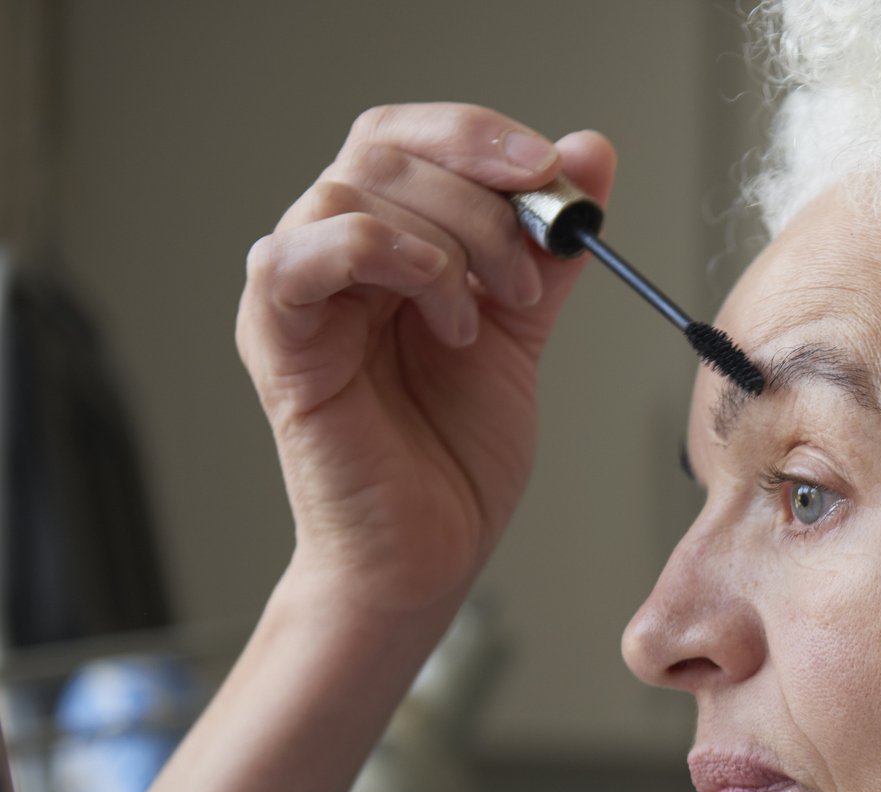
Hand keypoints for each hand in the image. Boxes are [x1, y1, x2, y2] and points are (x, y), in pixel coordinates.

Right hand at [236, 102, 616, 616]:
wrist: (429, 555)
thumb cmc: (457, 455)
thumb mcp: (523, 329)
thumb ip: (549, 247)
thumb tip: (591, 151)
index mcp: (383, 240)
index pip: (409, 137)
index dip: (479, 135)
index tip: (553, 172)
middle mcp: (329, 253)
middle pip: (384, 149)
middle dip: (481, 194)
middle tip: (532, 269)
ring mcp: (297, 293)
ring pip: (350, 190)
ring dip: (448, 239)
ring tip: (487, 314)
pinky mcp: (277, 340)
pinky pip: (298, 256)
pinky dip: (382, 255)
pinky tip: (444, 312)